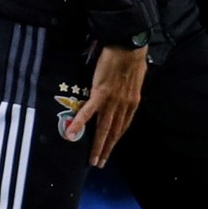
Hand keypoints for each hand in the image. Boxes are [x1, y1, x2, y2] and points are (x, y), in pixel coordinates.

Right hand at [67, 45, 146, 168]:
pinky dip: (80, 123)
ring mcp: (112, 101)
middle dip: (107, 149)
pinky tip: (71, 134)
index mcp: (132, 102)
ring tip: (92, 160)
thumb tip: (124, 92)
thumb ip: (129, 89)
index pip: (123, 126)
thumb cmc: (132, 56)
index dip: (116, 140)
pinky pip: (88, 111)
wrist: (128, 45)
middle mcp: (123, 105)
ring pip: (104, 128)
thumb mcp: (136, 77)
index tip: (110, 150)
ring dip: (97, 146)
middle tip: (100, 163)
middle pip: (114, 132)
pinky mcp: (100, 93)